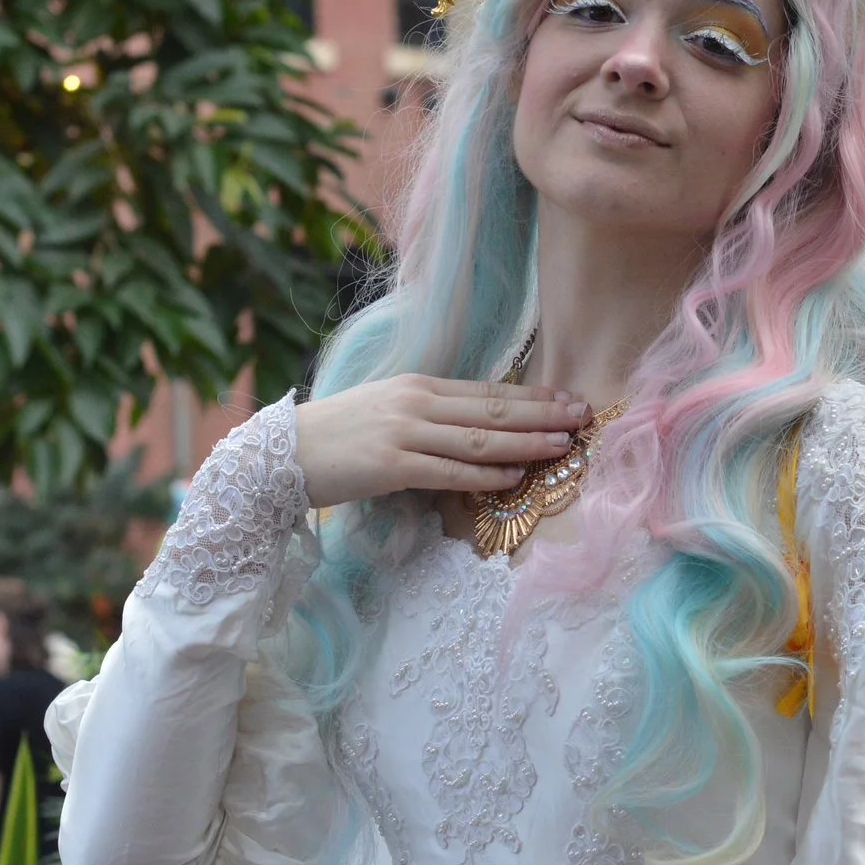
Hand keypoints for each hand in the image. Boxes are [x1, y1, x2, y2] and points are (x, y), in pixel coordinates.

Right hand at [294, 375, 590, 508]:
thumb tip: (475, 427)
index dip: (532, 396)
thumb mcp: (387, 409)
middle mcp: (417, 403)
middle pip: (493, 410)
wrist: (282, 453)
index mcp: (419, 386)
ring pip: (479, 440)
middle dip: (543, 414)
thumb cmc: (338, 435)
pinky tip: (512, 478)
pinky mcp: (392, 466)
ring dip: (526, 444)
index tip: (567, 398)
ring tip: (561, 446)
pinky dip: (484, 476)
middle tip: (582, 416)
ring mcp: (405, 433)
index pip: (488, 391)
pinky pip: (448, 472)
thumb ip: (429, 413)